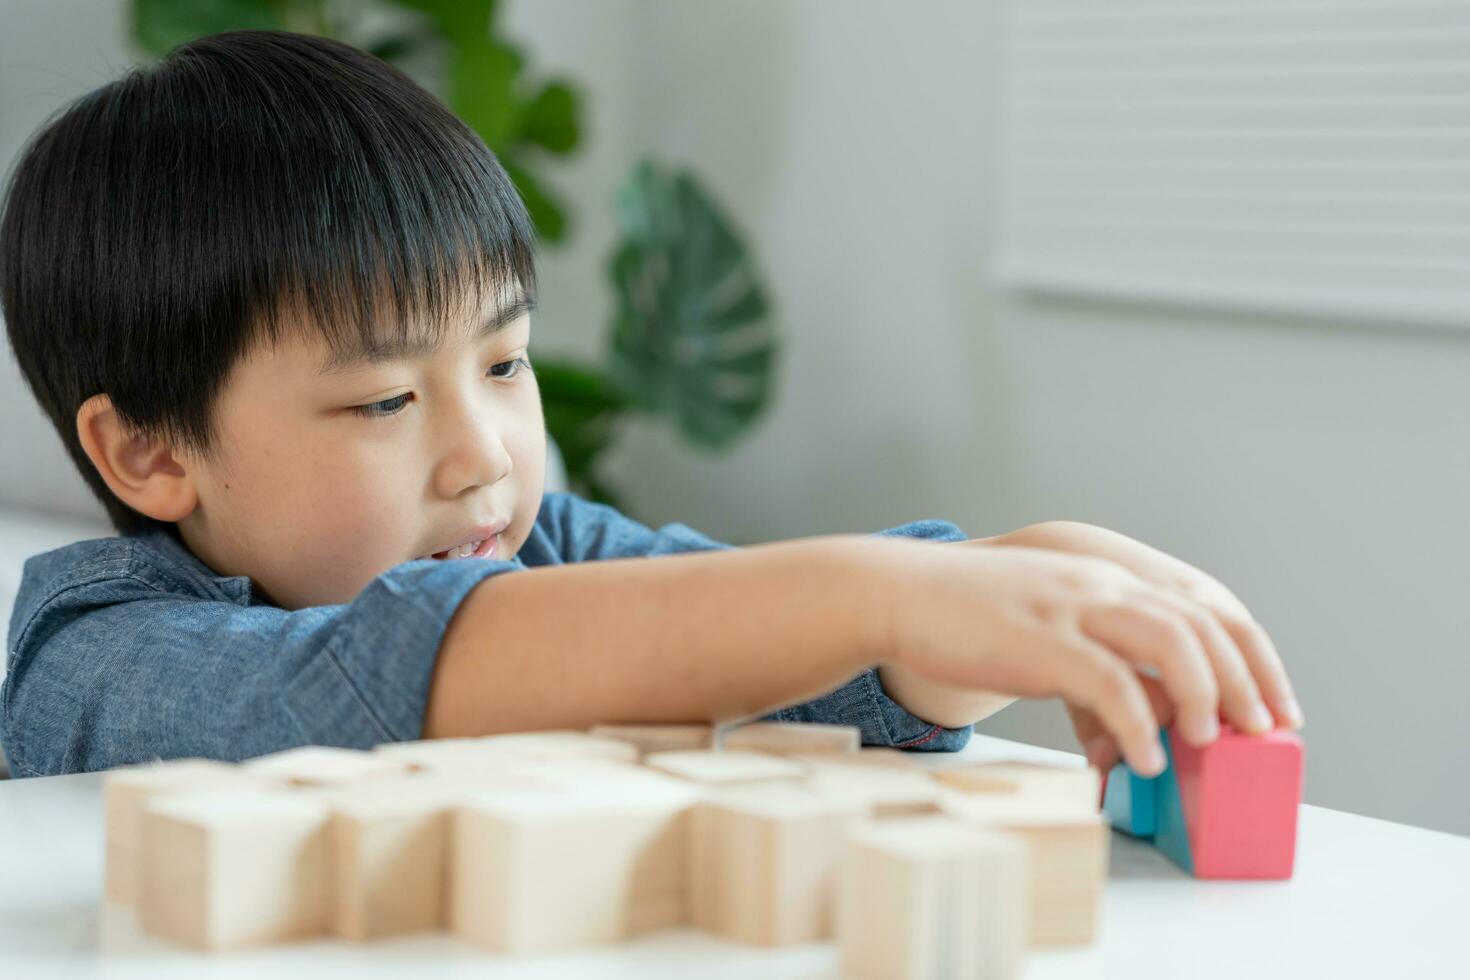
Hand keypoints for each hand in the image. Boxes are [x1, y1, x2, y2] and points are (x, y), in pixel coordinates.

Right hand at [882, 542, 1271, 776]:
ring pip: (1170, 640)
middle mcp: (1101, 585)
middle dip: (1244, 681)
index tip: (1276, 707)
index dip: (1251, 658)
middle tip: (1265, 732)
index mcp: (1107, 580)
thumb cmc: (969, 619)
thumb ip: (1094, 679)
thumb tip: (1131, 742)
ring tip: (1213, 742)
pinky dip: (1137, 723)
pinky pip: (1107, 681)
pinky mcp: (1039, 639)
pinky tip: (1143, 758)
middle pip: (1201, 624)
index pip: (1205, 608)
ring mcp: (1071, 608)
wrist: (900, 592)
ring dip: (1204, 694)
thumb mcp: (1046, 636)